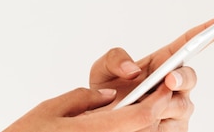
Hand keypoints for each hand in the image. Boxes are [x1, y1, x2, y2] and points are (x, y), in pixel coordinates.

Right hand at [3, 86, 176, 131]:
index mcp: (94, 130)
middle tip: (156, 95)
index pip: (141, 115)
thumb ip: (82, 98)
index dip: (159, 100)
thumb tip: (108, 95)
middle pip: (145, 128)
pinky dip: (128, 130)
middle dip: (154, 110)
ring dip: (142, 124)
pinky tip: (121, 124)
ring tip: (139, 109)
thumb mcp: (49, 109)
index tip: (164, 87)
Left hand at [89, 15, 213, 130]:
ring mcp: (177, 109)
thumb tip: (133, 70)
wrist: (103, 120)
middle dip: (182, 77)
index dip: (207, 33)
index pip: (187, 45)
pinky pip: (172, 128)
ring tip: (139, 108)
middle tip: (169, 80)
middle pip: (189, 77)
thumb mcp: (103, 69)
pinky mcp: (174, 129)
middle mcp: (174, 85)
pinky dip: (156, 126)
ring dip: (161, 106)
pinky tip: (143, 125)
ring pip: (180, 106)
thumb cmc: (107, 92)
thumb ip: (115, 59)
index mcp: (161, 63)